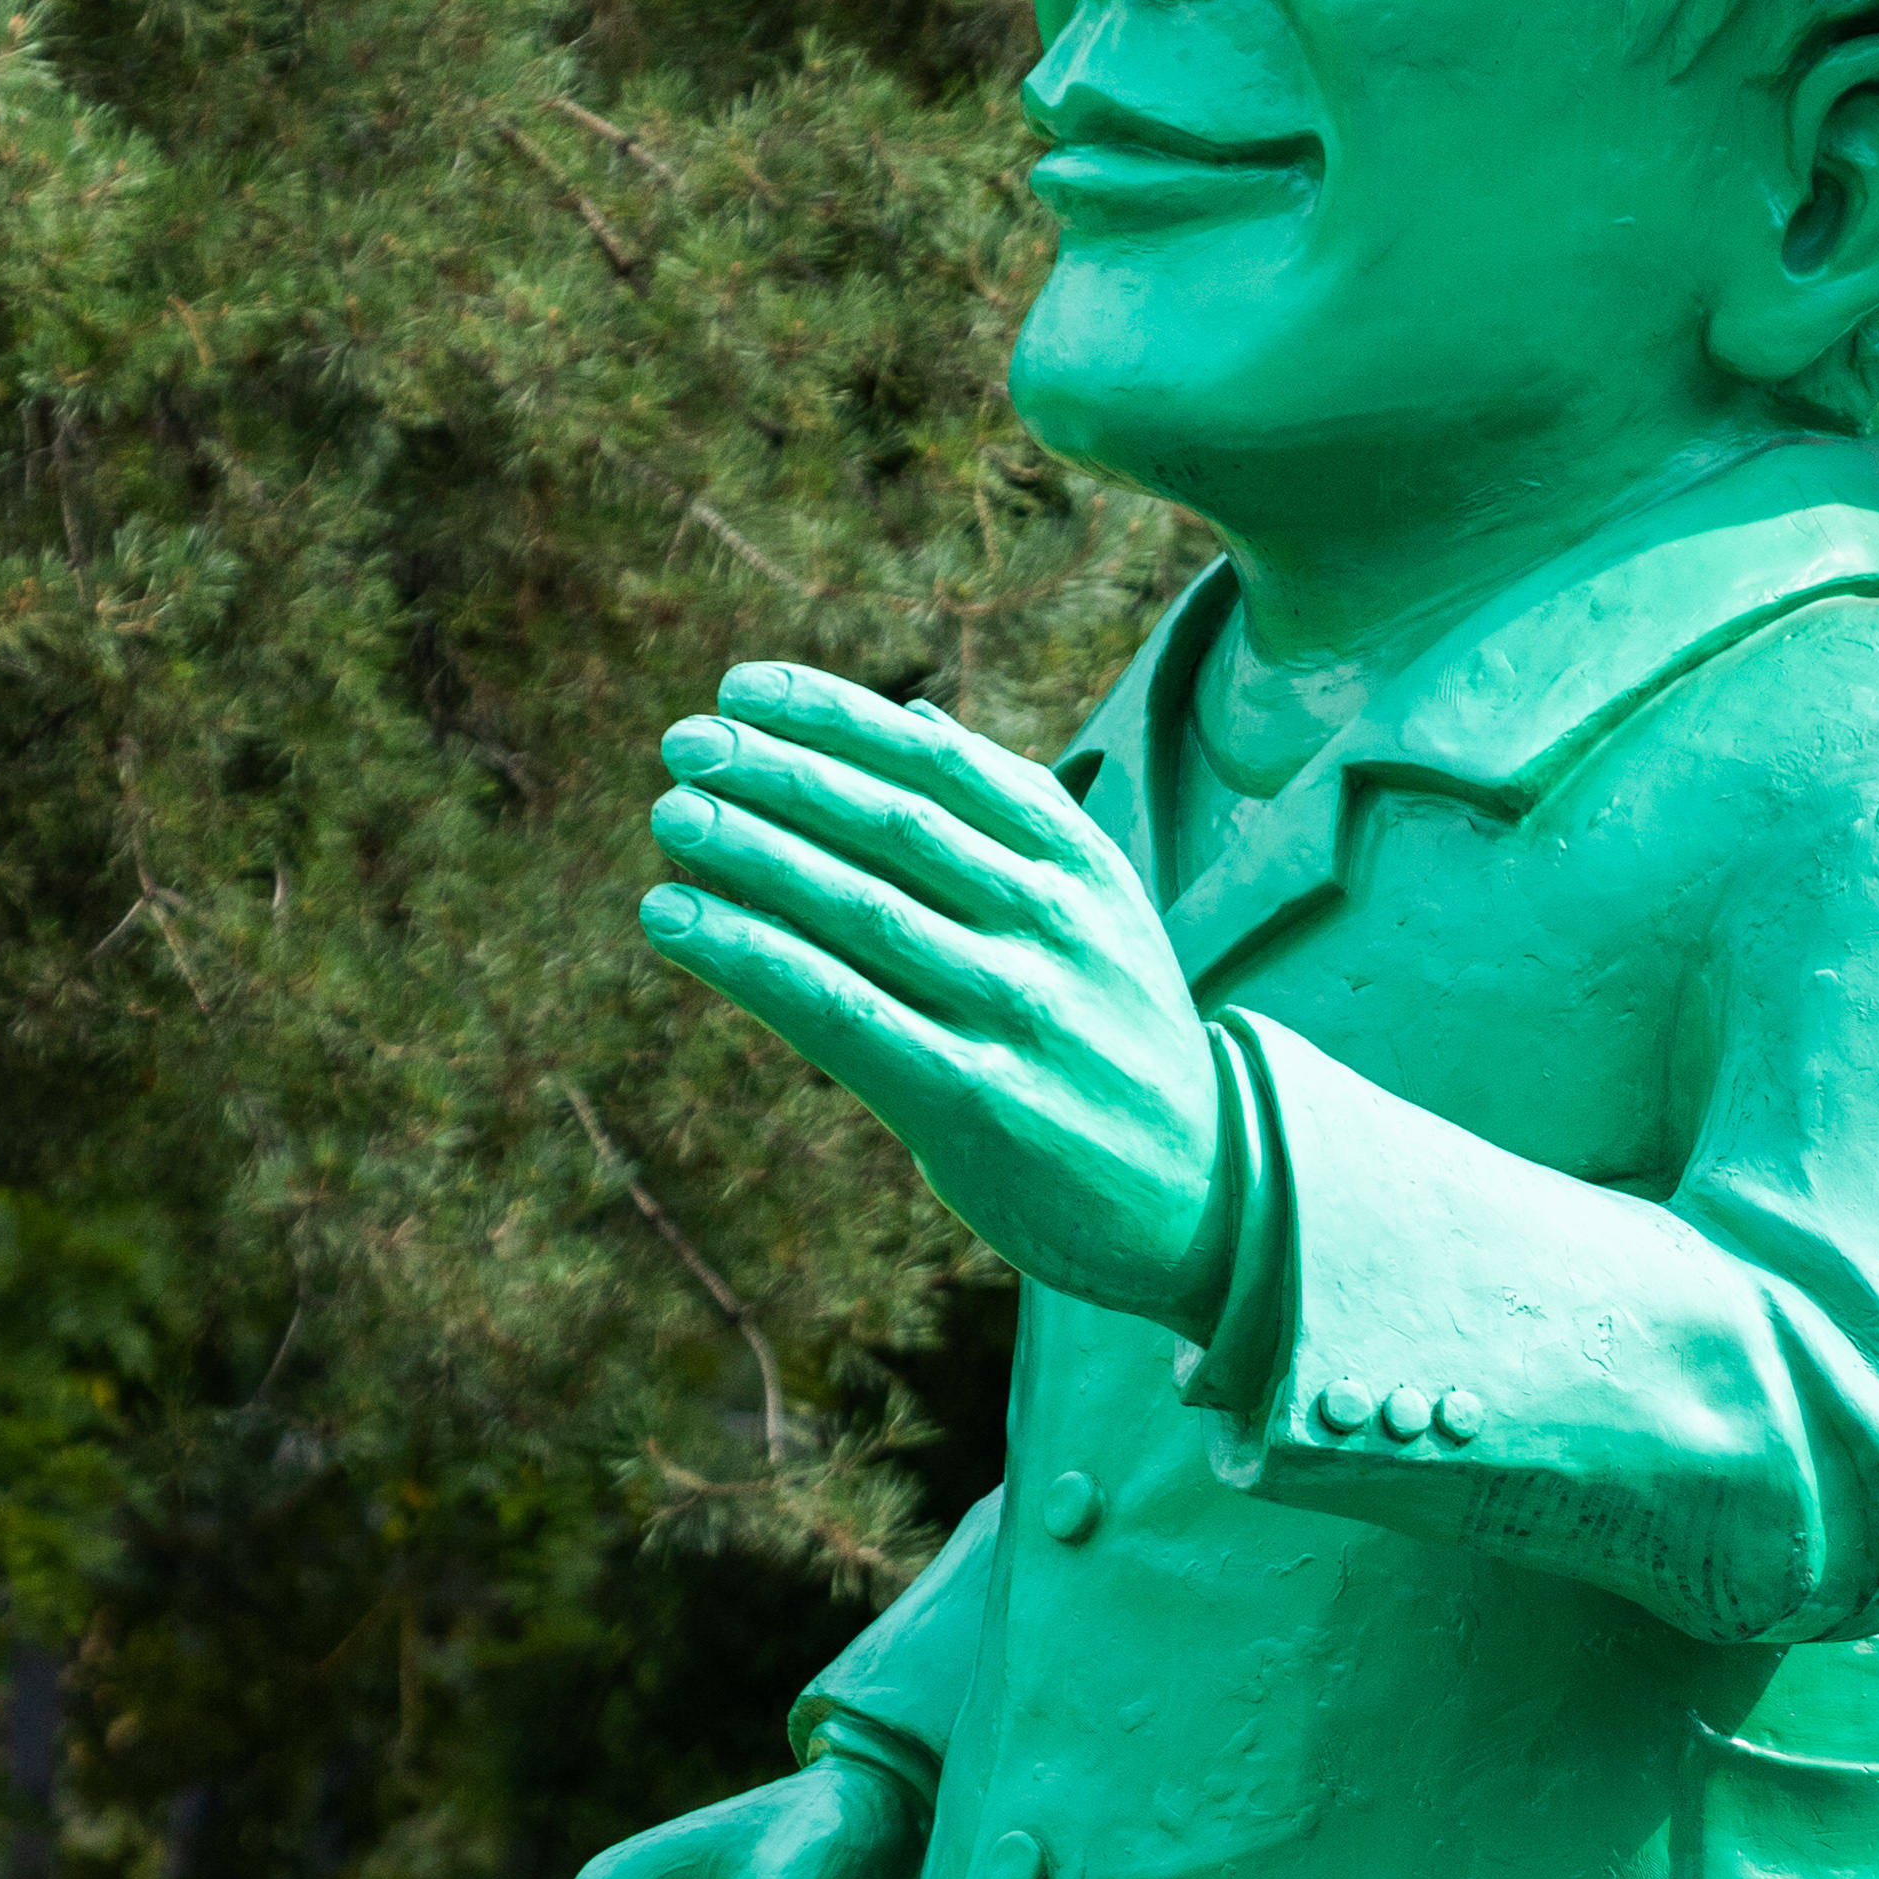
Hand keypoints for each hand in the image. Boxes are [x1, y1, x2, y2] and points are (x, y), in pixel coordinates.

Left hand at [639, 661, 1231, 1324]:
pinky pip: (838, 1009)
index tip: (740, 685)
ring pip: (859, 908)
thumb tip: (918, 718)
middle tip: (683, 741)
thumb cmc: (1119, 1040)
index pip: (943, 763)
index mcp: (1082, 865)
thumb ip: (1017, 821)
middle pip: (894, 823)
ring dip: (752, 852)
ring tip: (672, 815)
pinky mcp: (973, 1101)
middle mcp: (1056, 926)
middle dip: (779, 772)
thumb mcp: (1101, 913)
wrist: (1206, 1193)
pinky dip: (749, 956)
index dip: (834, 716)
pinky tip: (677, 920)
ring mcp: (1018, 1012)